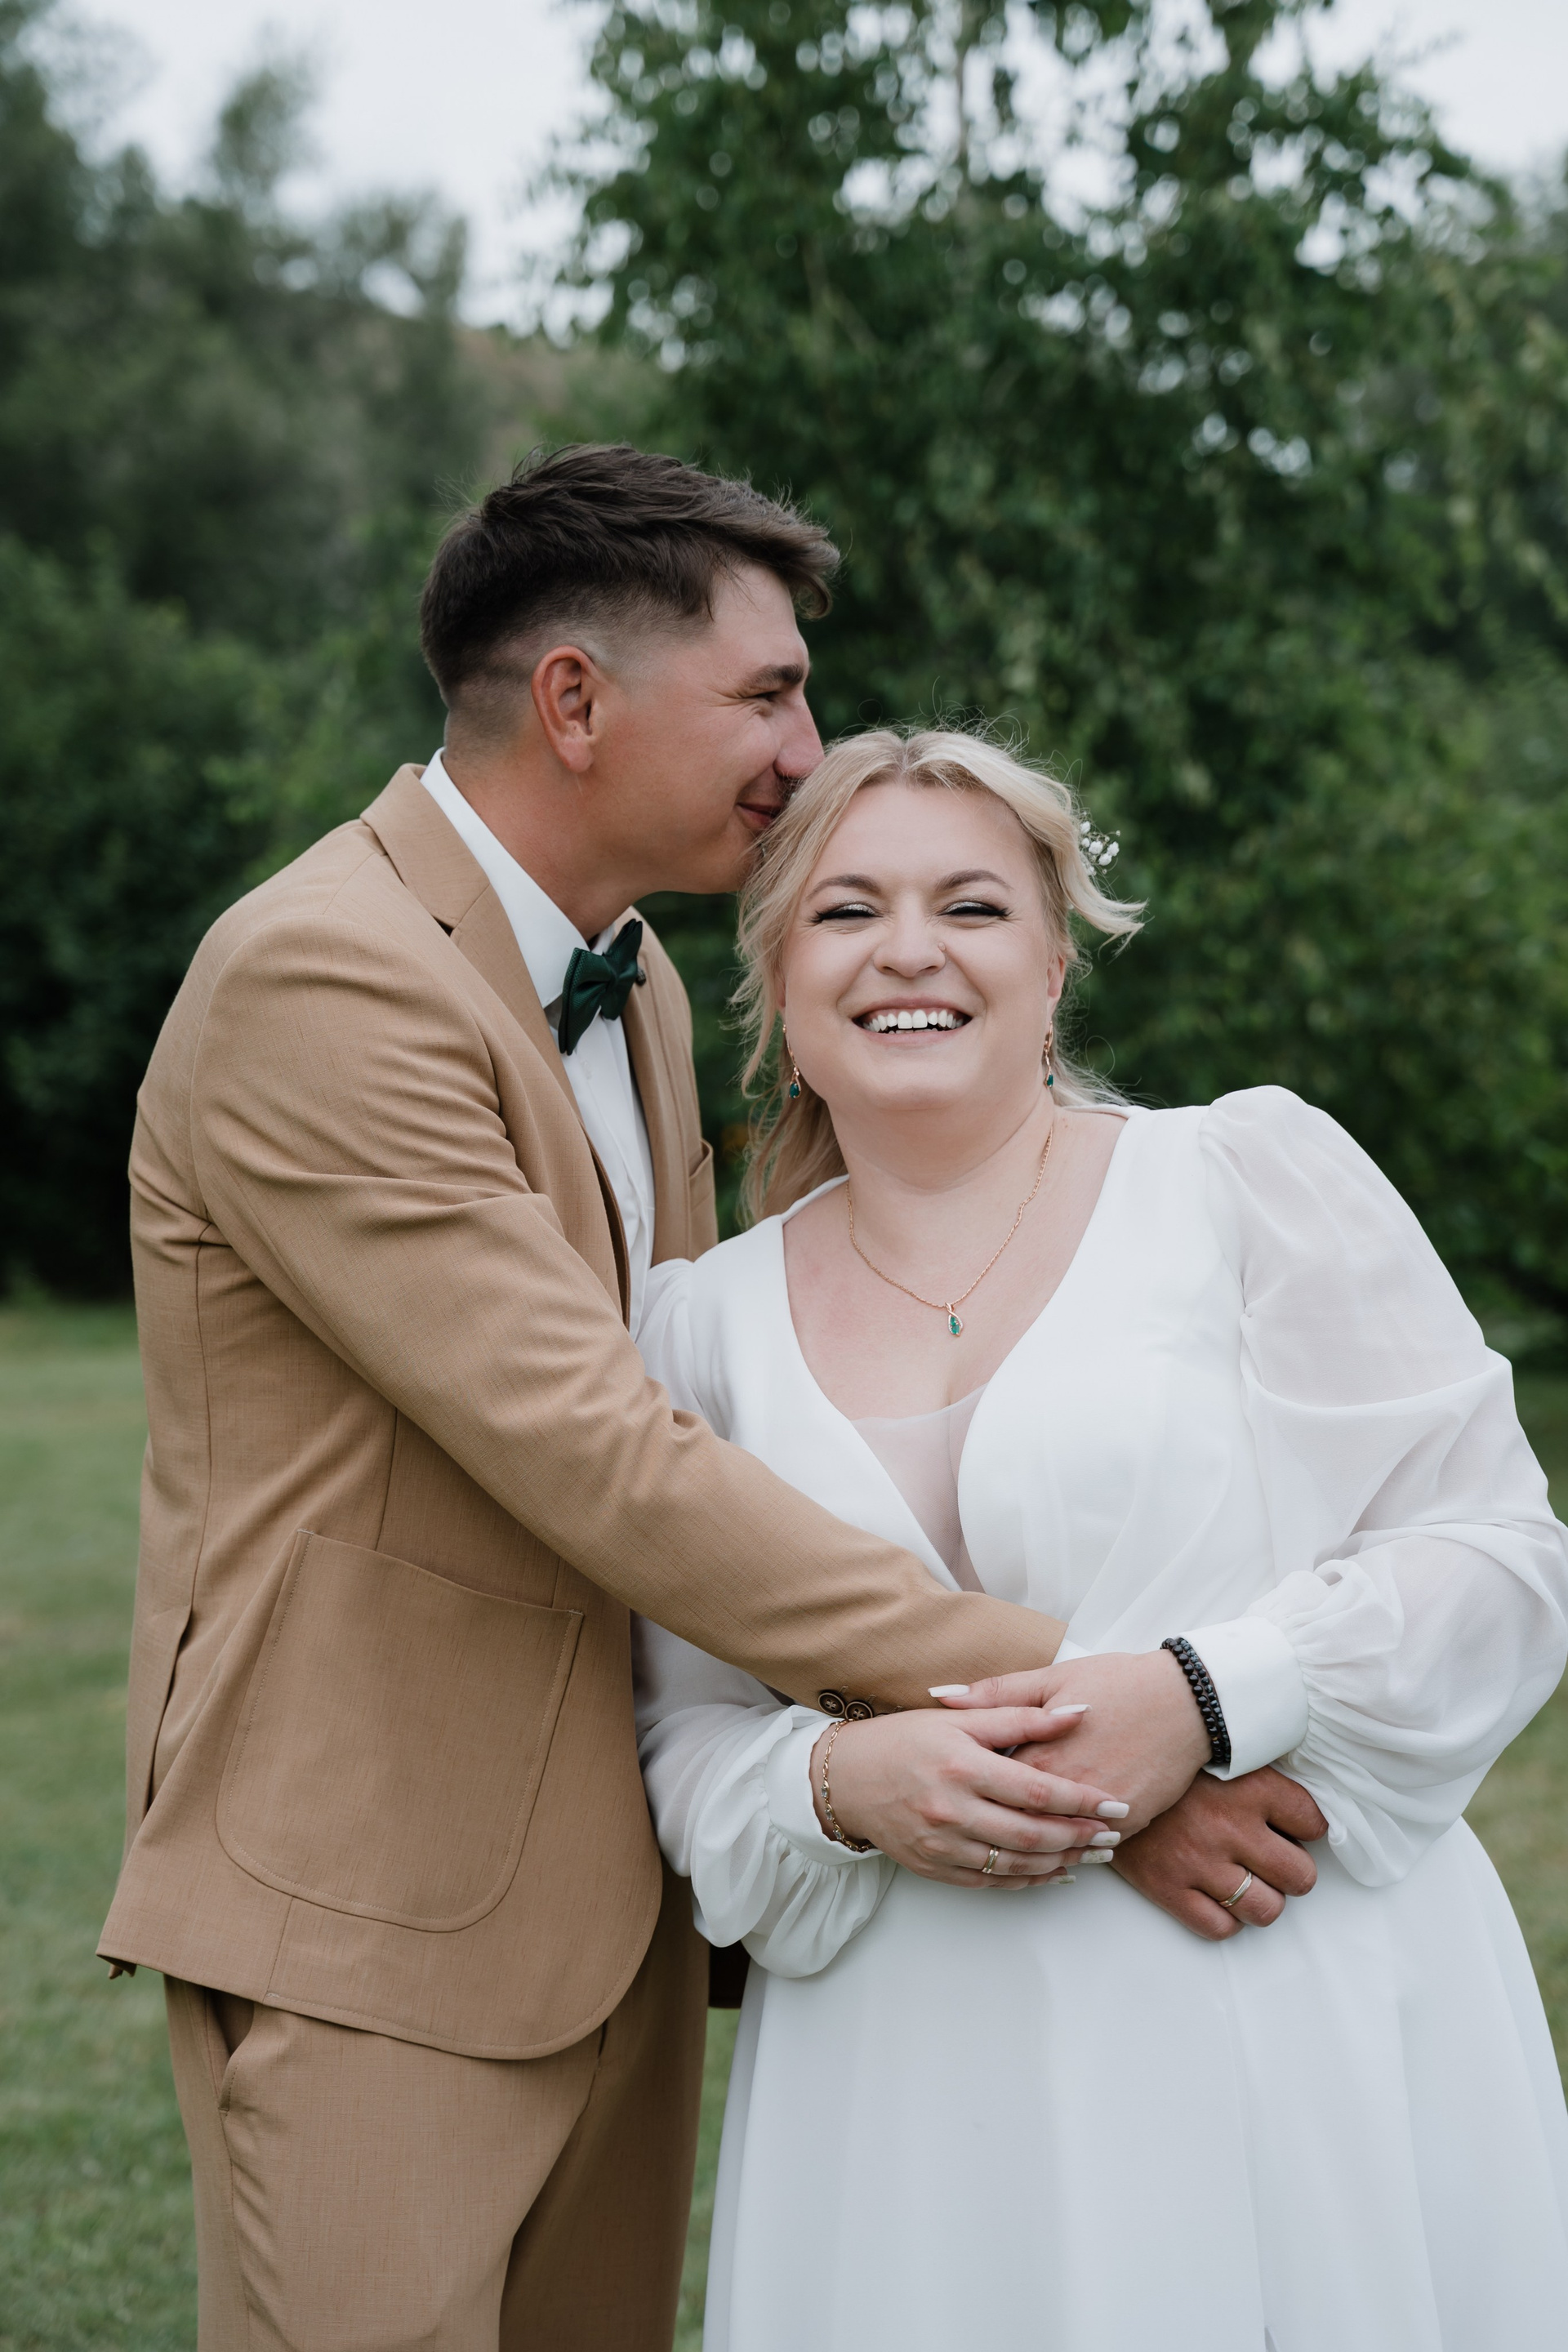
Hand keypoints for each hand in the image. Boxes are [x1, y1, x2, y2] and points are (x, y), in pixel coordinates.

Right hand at [810, 1704, 1129, 1888]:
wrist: (845, 1778)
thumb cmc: (905, 1740)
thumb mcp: (960, 1719)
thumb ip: (1022, 1717)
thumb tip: (1078, 1712)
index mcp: (962, 1765)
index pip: (1037, 1789)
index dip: (1082, 1799)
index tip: (1115, 1803)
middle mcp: (952, 1809)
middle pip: (1032, 1834)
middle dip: (1081, 1837)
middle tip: (1114, 1835)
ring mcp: (943, 1845)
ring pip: (1016, 1864)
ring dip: (1062, 1862)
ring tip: (1094, 1855)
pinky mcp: (935, 1868)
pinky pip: (992, 1882)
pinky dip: (1028, 1880)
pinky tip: (1054, 1871)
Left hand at [934, 1651, 1210, 1834]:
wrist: (1187, 1700)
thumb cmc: (1119, 1682)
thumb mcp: (1053, 1677)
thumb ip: (994, 1694)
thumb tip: (939, 1696)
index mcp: (1040, 1751)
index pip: (990, 1784)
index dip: (972, 1788)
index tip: (958, 1789)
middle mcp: (1066, 1787)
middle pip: (1017, 1821)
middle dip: (993, 1828)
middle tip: (970, 1828)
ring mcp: (1098, 1810)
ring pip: (1054, 1843)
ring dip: (1032, 1850)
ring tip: (1010, 1850)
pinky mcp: (1128, 1823)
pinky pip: (1092, 1850)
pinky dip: (1073, 1853)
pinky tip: (1058, 1855)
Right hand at [1111, 1766, 1326, 1938]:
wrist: (1100, 1769)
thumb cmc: (1168, 1764)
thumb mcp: (1218, 1754)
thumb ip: (1261, 1778)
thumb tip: (1303, 1812)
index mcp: (1250, 1787)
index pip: (1313, 1823)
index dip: (1307, 1828)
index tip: (1291, 1826)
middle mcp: (1231, 1827)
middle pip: (1300, 1877)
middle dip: (1291, 1872)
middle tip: (1271, 1860)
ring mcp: (1199, 1862)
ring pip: (1266, 1910)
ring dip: (1262, 1899)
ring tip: (1246, 1880)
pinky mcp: (1168, 1887)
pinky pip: (1220, 1927)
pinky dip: (1225, 1918)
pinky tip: (1216, 1894)